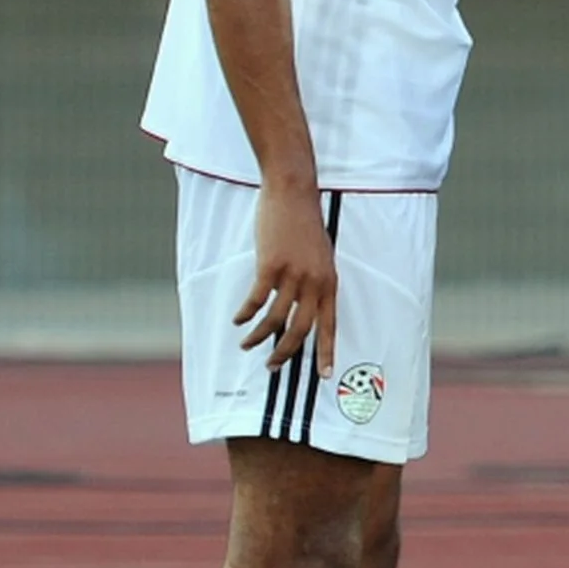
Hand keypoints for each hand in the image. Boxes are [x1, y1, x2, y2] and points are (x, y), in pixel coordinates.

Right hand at [234, 182, 335, 374]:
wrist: (293, 192)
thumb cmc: (304, 223)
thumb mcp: (319, 256)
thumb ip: (314, 282)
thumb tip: (302, 305)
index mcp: (329, 282)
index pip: (330, 325)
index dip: (327, 351)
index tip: (324, 374)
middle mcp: (314, 282)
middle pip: (301, 330)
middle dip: (285, 353)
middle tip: (271, 366)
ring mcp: (293, 274)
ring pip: (275, 319)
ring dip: (259, 337)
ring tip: (247, 345)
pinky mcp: (271, 266)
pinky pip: (256, 300)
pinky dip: (246, 314)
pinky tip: (239, 320)